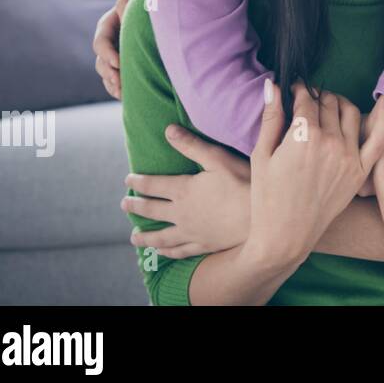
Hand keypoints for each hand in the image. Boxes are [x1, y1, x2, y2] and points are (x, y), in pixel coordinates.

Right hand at [93, 0, 138, 98]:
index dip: (106, 53)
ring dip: (112, 83)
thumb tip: (121, 11)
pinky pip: (114, 80)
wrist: (166, 5)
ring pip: (106, 71)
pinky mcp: (126, 63)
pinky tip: (124, 95)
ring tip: (122, 92)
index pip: (101, 40)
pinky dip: (117, 88)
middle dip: (108, 72)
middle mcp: (111, 40)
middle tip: (119, 81)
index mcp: (111, 23)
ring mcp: (117, 52)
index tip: (118, 62)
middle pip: (101, 60)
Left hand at [126, 125, 252, 258]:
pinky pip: (178, 250)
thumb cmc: (243, 182)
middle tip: (124, 204)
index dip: (138, 182)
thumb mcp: (218, 158)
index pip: (153, 186)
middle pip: (151, 211)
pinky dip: (166, 251)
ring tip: (134, 237)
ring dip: (144, 236)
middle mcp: (181, 213)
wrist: (259, 218)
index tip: (127, 180)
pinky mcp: (203, 245)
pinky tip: (160, 252)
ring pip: (160, 236)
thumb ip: (192, 145)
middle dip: (136, 206)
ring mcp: (191, 232)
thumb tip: (168, 130)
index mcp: (184, 190)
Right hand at [246, 80, 383, 267]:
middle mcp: (330, 144)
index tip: (295, 88)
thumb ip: (271, 117)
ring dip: (340, 102)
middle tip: (309, 98)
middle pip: (328, 104)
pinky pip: (380, 139)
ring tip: (330, 104)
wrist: (286, 236)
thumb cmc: (267, 197)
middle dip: (317, 95)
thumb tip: (272, 84)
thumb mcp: (261, 155)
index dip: (298, 90)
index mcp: (303, 137)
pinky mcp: (360, 172)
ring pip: (350, 113)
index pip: (306, 99)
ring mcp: (349, 158)